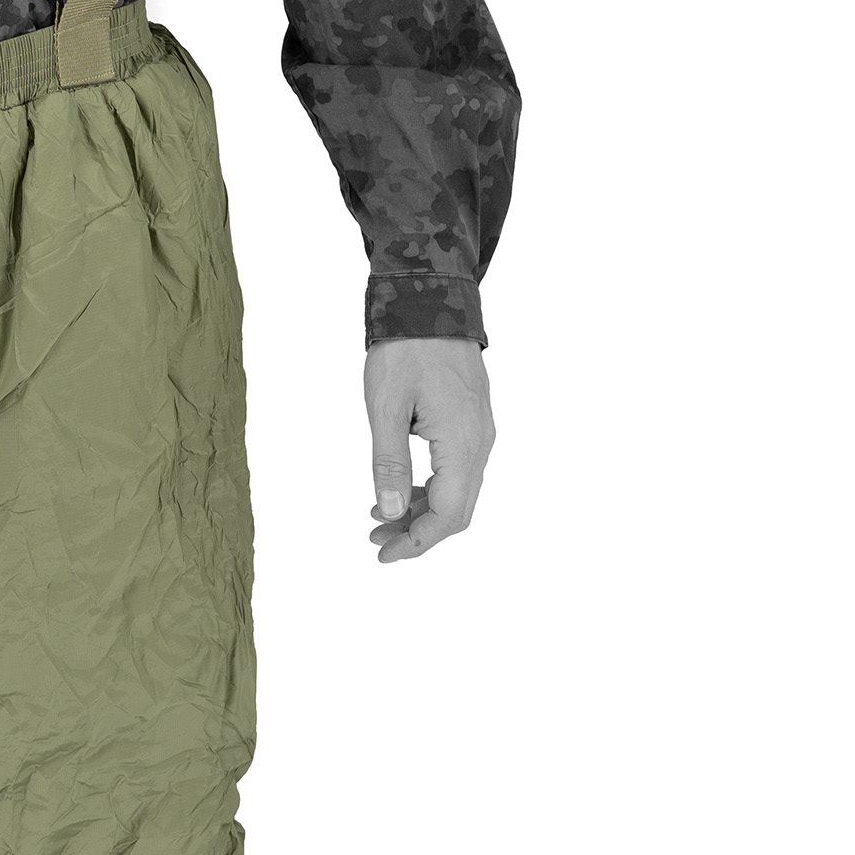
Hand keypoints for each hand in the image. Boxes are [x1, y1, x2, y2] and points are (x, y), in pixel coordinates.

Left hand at [365, 337, 493, 562]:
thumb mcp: (385, 407)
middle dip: (417, 532)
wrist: (432, 300)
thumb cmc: (405, 350)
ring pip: (457, 491)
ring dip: (421, 511)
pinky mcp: (471, 422)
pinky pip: (457, 470)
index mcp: (461, 443)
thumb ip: (388, 463)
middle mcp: (479, 442)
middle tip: (375, 540)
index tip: (383, 554)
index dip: (417, 542)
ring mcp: (479, 432)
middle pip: (457, 510)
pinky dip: (429, 488)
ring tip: (378, 517)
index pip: (449, 514)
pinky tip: (398, 488)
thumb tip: (391, 513)